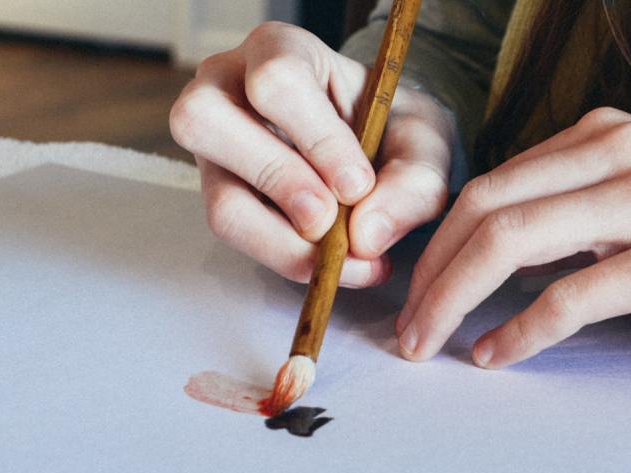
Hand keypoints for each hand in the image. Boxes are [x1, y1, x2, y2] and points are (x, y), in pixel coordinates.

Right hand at [169, 22, 454, 286]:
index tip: (358, 185)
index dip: (316, 140)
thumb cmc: (391, 127)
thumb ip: (413, 183)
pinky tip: (334, 264)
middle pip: (205, 122)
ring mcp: (213, 150)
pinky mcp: (219, 198)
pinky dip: (286, 259)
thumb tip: (365, 239)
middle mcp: (225, 90)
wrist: (380, 151)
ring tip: (339, 257)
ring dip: (281, 241)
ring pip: (219, 201)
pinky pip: (236, 238)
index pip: (276, 83)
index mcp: (278, 50)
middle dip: (279, 182)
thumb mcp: (425, 142)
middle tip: (331, 221)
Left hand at [396, 107, 630, 366]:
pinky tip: (495, 355)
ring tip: (428, 343)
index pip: (487, 185)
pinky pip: (566, 298)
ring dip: (453, 299)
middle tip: (405, 326)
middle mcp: (615, 156)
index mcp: (600, 136)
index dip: (436, 242)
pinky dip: (518, 331)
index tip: (412, 286)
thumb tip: (493, 254)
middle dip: (430, 273)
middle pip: (483, 210)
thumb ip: (564, 209)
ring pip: (509, 244)